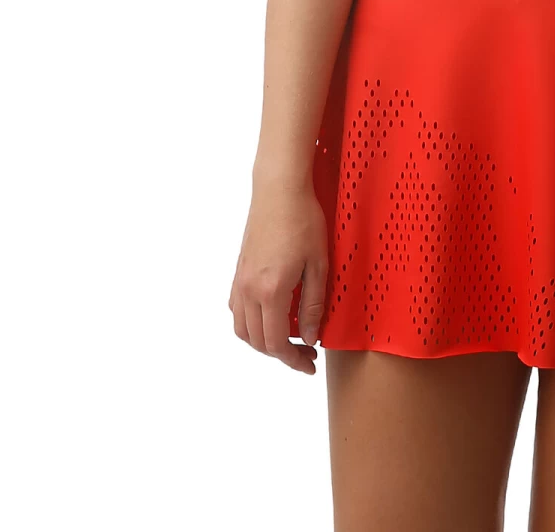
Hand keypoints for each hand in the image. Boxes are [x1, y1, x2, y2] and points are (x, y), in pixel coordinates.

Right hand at [228, 174, 328, 373]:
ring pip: (241, 329)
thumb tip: (310, 337)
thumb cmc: (304, 221)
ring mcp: (240, 280)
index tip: (310, 364)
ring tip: (287, 338)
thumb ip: (313, 305)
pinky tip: (269, 316)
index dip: (293, 360)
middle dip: (281, 354)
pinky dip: (249, 322)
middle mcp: (249, 290)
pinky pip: (236, 309)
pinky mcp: (238, 270)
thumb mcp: (319, 264)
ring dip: (262, 342)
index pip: (276, 343)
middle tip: (306, 353)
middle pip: (257, 341)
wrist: (279, 190)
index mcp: (271, 291)